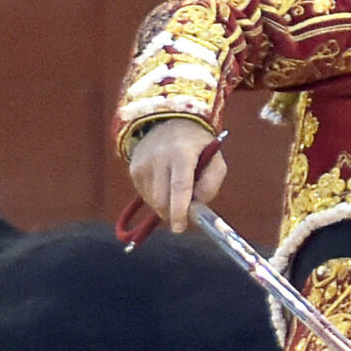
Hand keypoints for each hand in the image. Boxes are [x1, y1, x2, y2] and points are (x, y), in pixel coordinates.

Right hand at [128, 118, 223, 232]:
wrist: (169, 123)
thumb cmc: (197, 146)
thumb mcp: (215, 158)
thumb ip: (212, 182)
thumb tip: (198, 205)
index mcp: (182, 154)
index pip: (179, 187)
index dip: (179, 211)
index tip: (180, 228)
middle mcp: (159, 157)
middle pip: (163, 199)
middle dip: (174, 214)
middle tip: (184, 217)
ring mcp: (143, 163)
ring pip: (153, 201)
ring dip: (166, 207)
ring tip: (177, 193)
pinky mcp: (134, 169)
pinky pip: (146, 196)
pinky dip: (157, 199)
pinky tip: (165, 186)